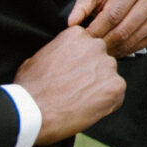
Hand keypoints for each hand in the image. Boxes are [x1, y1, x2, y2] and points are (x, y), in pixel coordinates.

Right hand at [14, 26, 124, 142]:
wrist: (32, 111)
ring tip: (79, 99)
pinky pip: (116, 93)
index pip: (88, 45)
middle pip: (101, 59)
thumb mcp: (37, 58)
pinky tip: (88, 108)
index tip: (73, 72)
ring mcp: (108, 66)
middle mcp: (96, 46)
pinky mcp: (116, 86)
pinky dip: (106, 102)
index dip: (81, 62)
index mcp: (77, 35)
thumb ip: (56, 53)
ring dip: (99, 87)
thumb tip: (59, 59)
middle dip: (92, 72)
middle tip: (77, 88)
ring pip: (110, 76)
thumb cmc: (30, 88)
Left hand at [69, 0, 146, 55]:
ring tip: (97, 49)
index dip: (95, 29)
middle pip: (124, 29)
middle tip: (88, 48)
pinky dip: (123, 51)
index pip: (114, 14)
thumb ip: (81, 5)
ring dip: (111, 49)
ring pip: (131, 39)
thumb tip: (70, 23)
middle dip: (102, 41)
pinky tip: (111, 48)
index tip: (81, 38)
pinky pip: (140, 46)